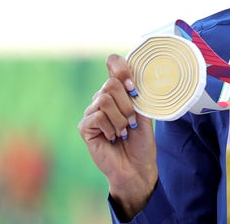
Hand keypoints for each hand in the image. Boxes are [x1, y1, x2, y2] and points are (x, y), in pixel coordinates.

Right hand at [78, 54, 157, 219]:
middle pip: (111, 84)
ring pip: (104, 100)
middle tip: (132, 121)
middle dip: (127, 104)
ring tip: (124, 131)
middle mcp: (103, 97)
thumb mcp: (145, 112)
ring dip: (121, 118)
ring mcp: (92, 112)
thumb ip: (138, 93)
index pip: (113, 63)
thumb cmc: (141, 140)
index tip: (133, 86)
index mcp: (119, 90)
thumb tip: (134, 74)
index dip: (122, 68)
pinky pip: (97, 117)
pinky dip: (111, 128)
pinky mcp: (84, 127)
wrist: (137, 166)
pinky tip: (114, 137)